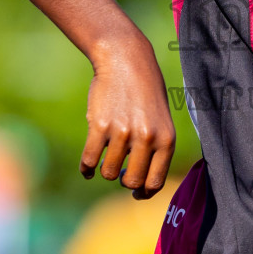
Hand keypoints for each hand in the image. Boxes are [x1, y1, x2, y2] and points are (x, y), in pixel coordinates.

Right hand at [80, 41, 176, 199]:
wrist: (126, 60)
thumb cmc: (145, 91)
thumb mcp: (161, 120)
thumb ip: (155, 148)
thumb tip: (140, 186)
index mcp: (166, 139)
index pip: (155, 181)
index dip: (144, 192)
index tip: (136, 193)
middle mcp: (146, 138)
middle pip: (130, 182)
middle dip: (124, 181)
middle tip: (120, 172)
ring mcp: (122, 132)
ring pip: (108, 172)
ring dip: (104, 171)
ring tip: (106, 159)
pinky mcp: (99, 126)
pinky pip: (90, 159)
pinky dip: (86, 168)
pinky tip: (87, 167)